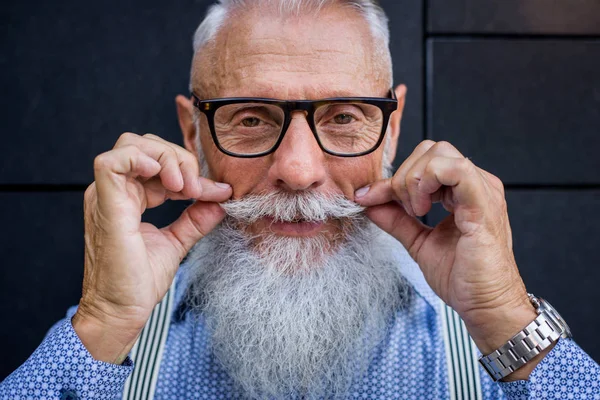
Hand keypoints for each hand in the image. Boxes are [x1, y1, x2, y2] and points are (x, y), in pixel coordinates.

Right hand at [72, 132, 231, 362]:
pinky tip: (170, 185)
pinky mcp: (104, 204)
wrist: (121, 312)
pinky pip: (112, 161)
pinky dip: (144, 161)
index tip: (213, 192)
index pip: (156, 160)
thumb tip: (220, 200)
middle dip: (178, 158)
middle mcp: (115, 191)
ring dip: (166, 158)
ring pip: (131, 145)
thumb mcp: (176, 242)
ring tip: (184, 188)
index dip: (187, 168)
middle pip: (144, 144)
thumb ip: (195, 219)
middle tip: (196, 189)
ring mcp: (106, 195)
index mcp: (128, 197)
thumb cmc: (139, 283)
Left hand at [355, 140, 540, 377]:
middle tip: (406, 211)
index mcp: (463, 190)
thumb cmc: (462, 278)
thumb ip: (395, 219)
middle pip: (430, 150)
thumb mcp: (418, 242)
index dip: (390, 178)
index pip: (423, 161)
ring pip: (439, 154)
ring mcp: (482, 190)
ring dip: (414, 180)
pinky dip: (428, 182)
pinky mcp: (483, 203)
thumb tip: (368, 202)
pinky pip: (455, 169)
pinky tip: (424, 209)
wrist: (486, 306)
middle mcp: (475, 184)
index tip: (367, 198)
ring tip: (417, 212)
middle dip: (404, 177)